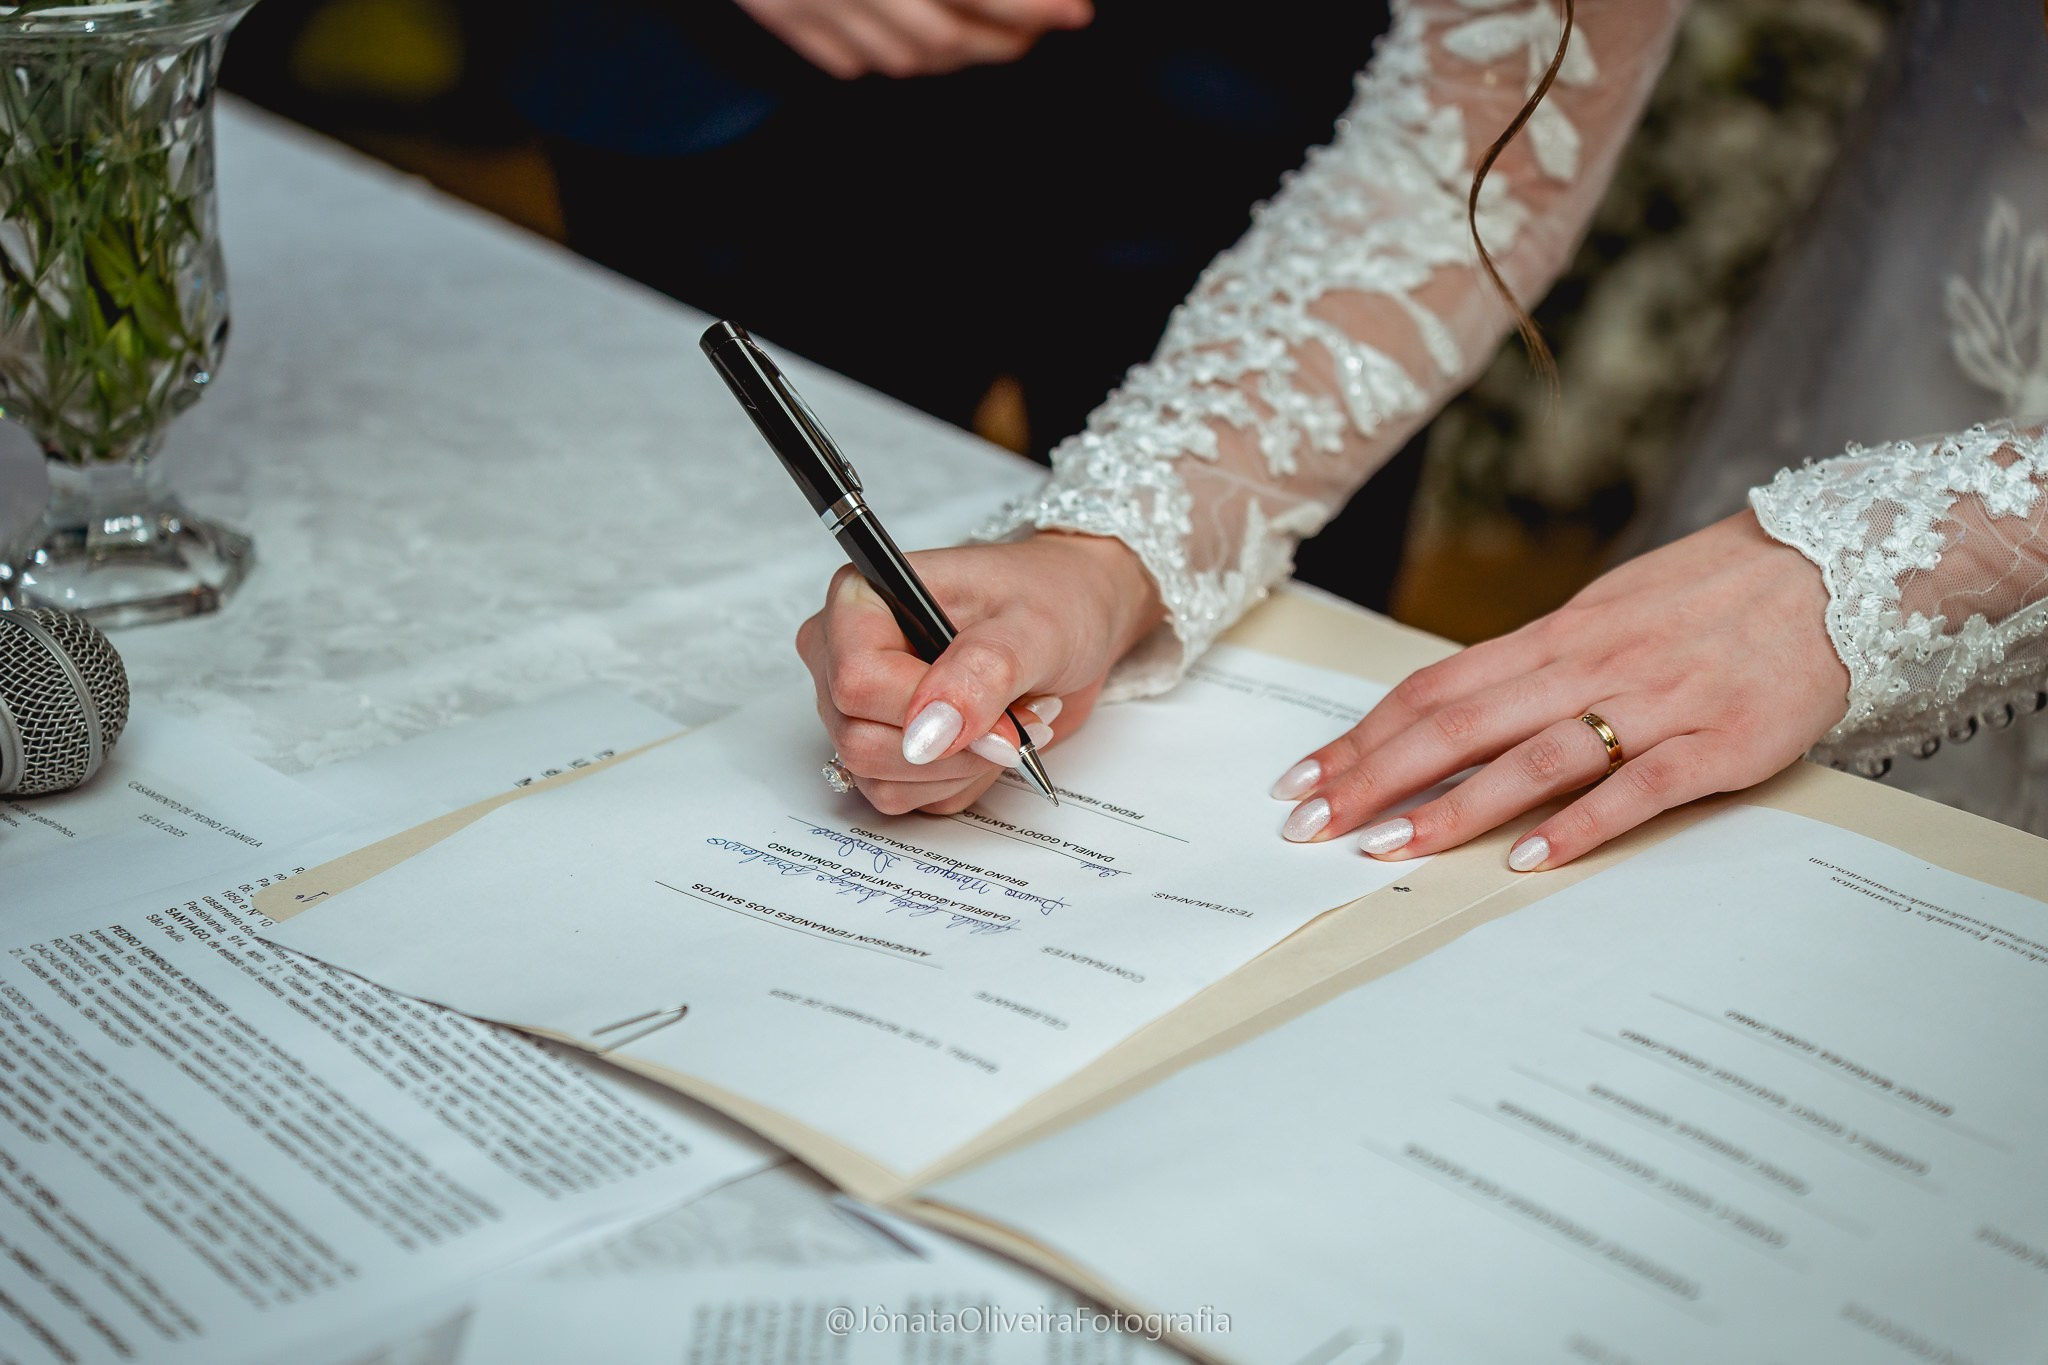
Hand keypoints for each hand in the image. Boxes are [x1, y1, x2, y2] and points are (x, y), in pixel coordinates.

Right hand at [734, 0, 1092, 78]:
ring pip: (897, 58)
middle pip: (940, 39)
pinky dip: (887, 55)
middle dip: (1002, 42)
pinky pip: (844, 59)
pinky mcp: (774, 13)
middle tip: (1045, 28)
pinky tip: (913, 41)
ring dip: (953, 57)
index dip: (1031, 2)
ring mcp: (801, 2)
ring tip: (992, 38)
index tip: (1077, 9)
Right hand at [795, 532, 1161, 813]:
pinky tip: (988, 738)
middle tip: (1015, 716)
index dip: (923, 711)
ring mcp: (859, 708)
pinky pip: (905, 798)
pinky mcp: (884, 748)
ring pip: (879, 780)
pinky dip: (959, 780)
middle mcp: (844, 654)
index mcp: (861, 600)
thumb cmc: (1052, 599)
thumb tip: (926, 733)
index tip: (996, 715)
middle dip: (951, 747)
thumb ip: (980, 673)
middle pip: (859, 740)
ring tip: (1007, 721)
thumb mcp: (1033, 627)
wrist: (1077, 618)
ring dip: (959, 767)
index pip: (855, 682)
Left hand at [1269, 512, 1851, 869]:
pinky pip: (1639, 788)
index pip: (1435, 689)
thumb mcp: (1610, 614)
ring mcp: (1655, 706)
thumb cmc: (1714, 595)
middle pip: (1459, 724)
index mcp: (1558, 636)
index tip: (1305, 777)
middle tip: (1310, 824)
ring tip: (1389, 847)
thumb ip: (1540, 664)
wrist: (1838, 566)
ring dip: (1455, 807)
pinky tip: (1530, 860)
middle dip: (1375, 775)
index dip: (1363, 735)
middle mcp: (1590, 666)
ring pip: (1532, 757)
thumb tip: (1462, 706)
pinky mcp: (1721, 745)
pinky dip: (1581, 824)